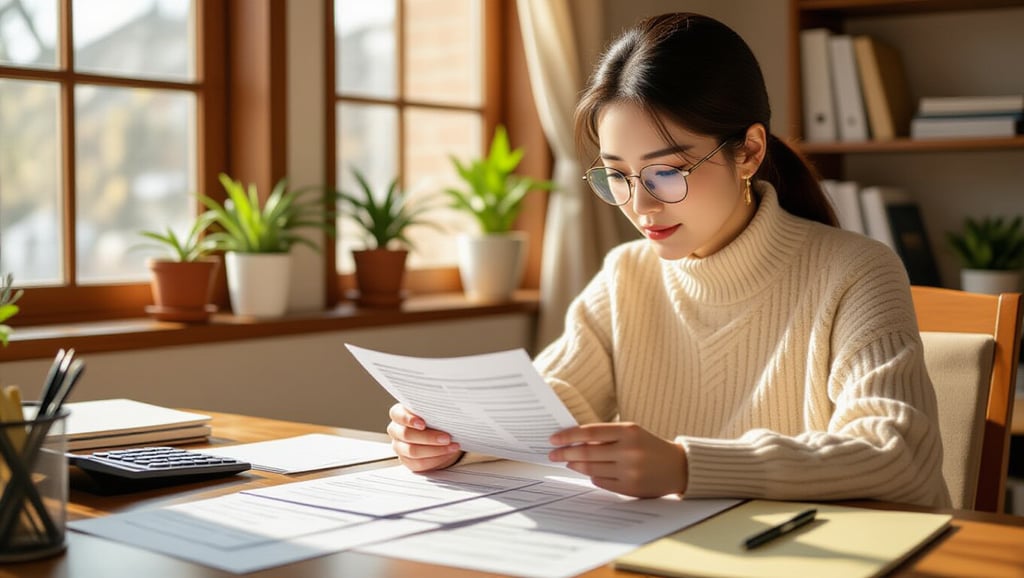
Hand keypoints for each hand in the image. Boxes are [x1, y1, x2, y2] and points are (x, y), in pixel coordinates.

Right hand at [386, 403, 462, 471]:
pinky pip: (419, 463)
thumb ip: (433, 409)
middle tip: (447, 438)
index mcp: (398, 414)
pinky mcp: (407, 461)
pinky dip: (436, 459)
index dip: (409, 419)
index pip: (397, 415)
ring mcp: (399, 447)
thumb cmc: (434, 419)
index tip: (423, 423)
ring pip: (413, 451)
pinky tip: (447, 453)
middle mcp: (396, 430)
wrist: (438, 436)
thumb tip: (445, 409)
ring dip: (436, 450)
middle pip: (407, 435)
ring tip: (452, 446)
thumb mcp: (433, 411)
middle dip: (429, 437)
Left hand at [548, 422, 687, 497]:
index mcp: (629, 431)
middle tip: (552, 454)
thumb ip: (606, 435)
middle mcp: (629, 451)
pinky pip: (601, 482)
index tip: (553, 439)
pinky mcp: (630, 488)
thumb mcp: (632, 432)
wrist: (678, 467)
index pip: (589, 432)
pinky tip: (588, 472)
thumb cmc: (649, 446)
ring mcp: (629, 471)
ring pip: (591, 469)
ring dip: (575, 465)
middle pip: (587, 452)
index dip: (568, 436)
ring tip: (568, 462)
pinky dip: (592, 476)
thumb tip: (574, 441)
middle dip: (565, 453)